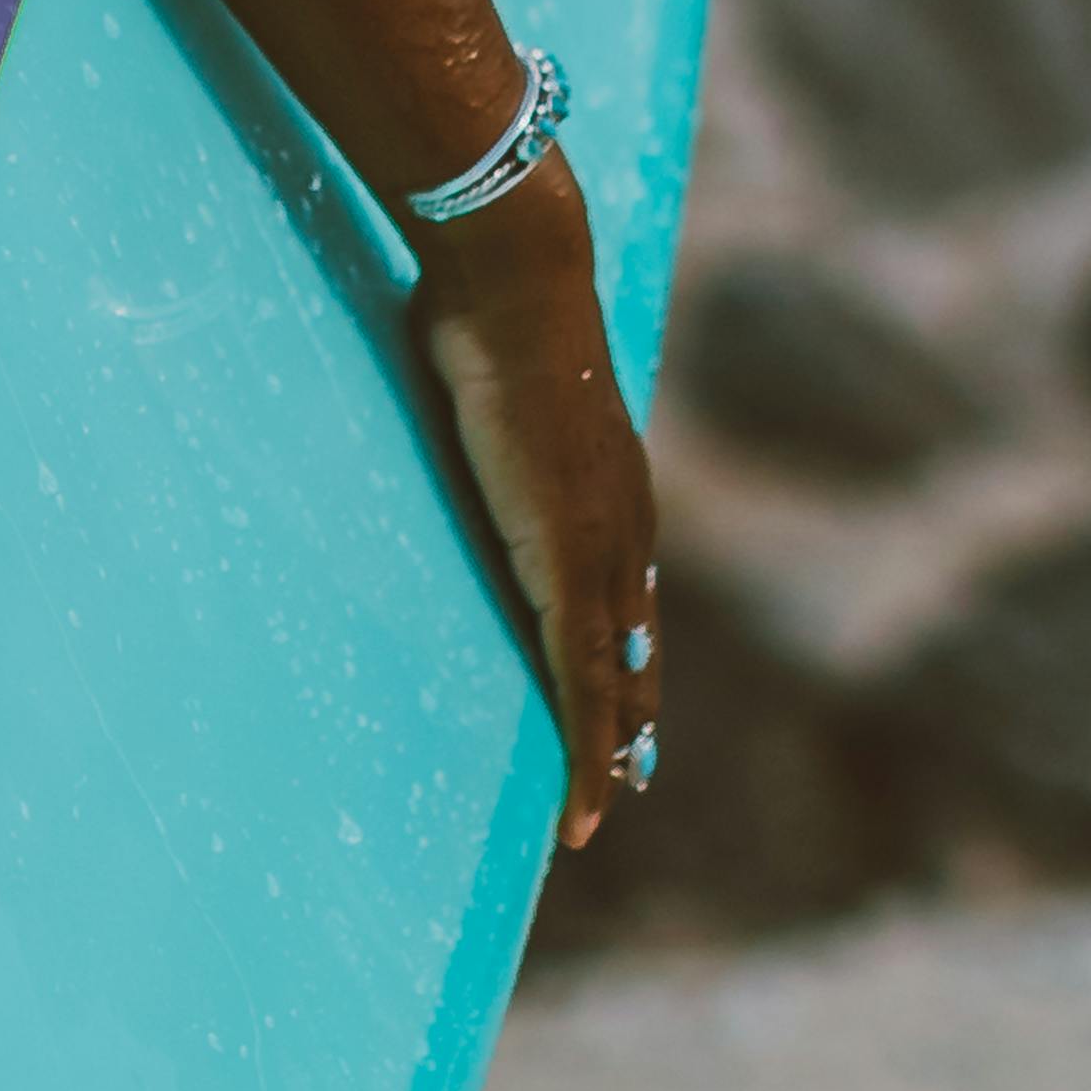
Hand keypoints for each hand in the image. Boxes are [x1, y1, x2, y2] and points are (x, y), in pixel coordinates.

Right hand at [415, 176, 663, 839]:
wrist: (516, 288)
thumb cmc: (488, 312)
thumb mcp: (491, 374)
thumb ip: (486, 403)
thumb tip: (457, 378)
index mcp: (606, 485)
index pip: (622, 589)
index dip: (624, 645)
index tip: (626, 689)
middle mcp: (620, 527)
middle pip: (632, 643)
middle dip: (630, 710)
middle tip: (633, 773)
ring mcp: (601, 553)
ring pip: (616, 678)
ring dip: (611, 746)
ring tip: (606, 802)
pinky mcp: (567, 571)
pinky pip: (584, 684)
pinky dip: (588, 747)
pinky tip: (588, 796)